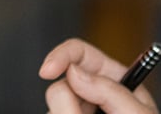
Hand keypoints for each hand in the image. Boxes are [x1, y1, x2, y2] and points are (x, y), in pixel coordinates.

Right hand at [39, 39, 159, 113]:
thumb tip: (74, 72)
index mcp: (113, 81)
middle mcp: (92, 96)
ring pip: (54, 110)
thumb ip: (110, 91)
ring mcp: (79, 113)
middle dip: (67, 106)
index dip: (61, 56)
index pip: (80, 53)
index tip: (47, 70)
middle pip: (60, 85)